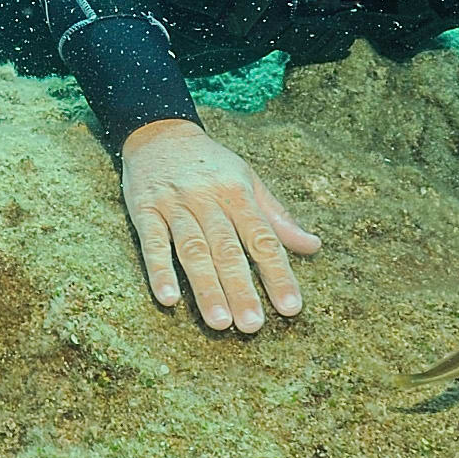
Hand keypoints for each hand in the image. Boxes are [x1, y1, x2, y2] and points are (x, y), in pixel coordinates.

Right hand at [119, 118, 321, 334]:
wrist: (159, 132)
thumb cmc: (211, 164)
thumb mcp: (248, 181)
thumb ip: (278, 217)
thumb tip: (314, 247)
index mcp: (238, 193)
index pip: (262, 239)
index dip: (277, 274)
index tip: (291, 307)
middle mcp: (208, 199)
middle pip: (227, 249)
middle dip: (241, 288)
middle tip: (252, 325)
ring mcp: (175, 205)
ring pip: (193, 249)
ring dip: (206, 287)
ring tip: (219, 322)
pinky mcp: (144, 209)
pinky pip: (152, 243)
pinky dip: (159, 270)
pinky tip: (167, 298)